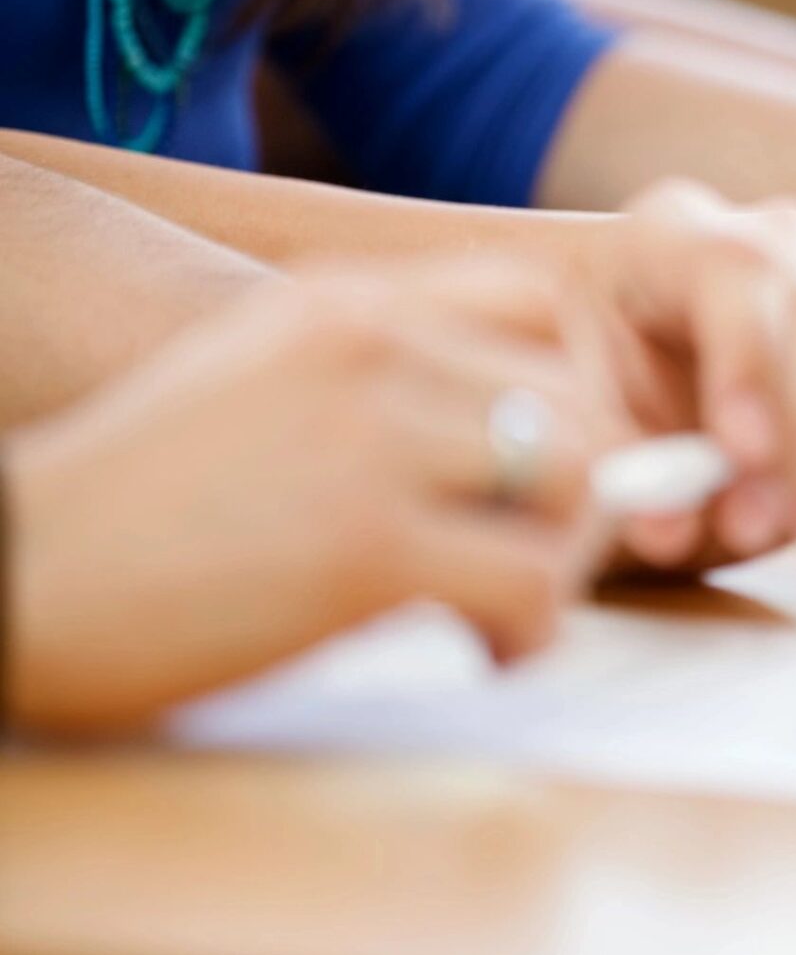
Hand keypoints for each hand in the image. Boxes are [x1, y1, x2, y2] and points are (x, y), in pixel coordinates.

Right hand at [7, 260, 631, 736]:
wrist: (15, 576)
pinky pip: (531, 580)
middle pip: (577, 400)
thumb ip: (387, 390)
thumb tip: (534, 448)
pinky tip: (482, 652)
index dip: (571, 392)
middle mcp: (369, 346)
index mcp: (342, 302)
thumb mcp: (260, 385)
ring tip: (504, 608)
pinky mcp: (366, 545)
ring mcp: (369, 438)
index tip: (539, 471)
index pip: (538, 304)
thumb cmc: (137, 510)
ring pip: (574, 479)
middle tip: (533, 561)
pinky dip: (529, 632)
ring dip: (562, 559)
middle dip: (579, 494)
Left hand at [588, 181, 795, 563]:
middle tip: (751, 526)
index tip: (741, 452)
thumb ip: (618, 469)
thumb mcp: (579, 421)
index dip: (749, 360)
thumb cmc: (599, 400)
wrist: (631, 403)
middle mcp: (779, 246)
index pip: (737, 270)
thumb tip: (670, 526)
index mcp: (676, 237)